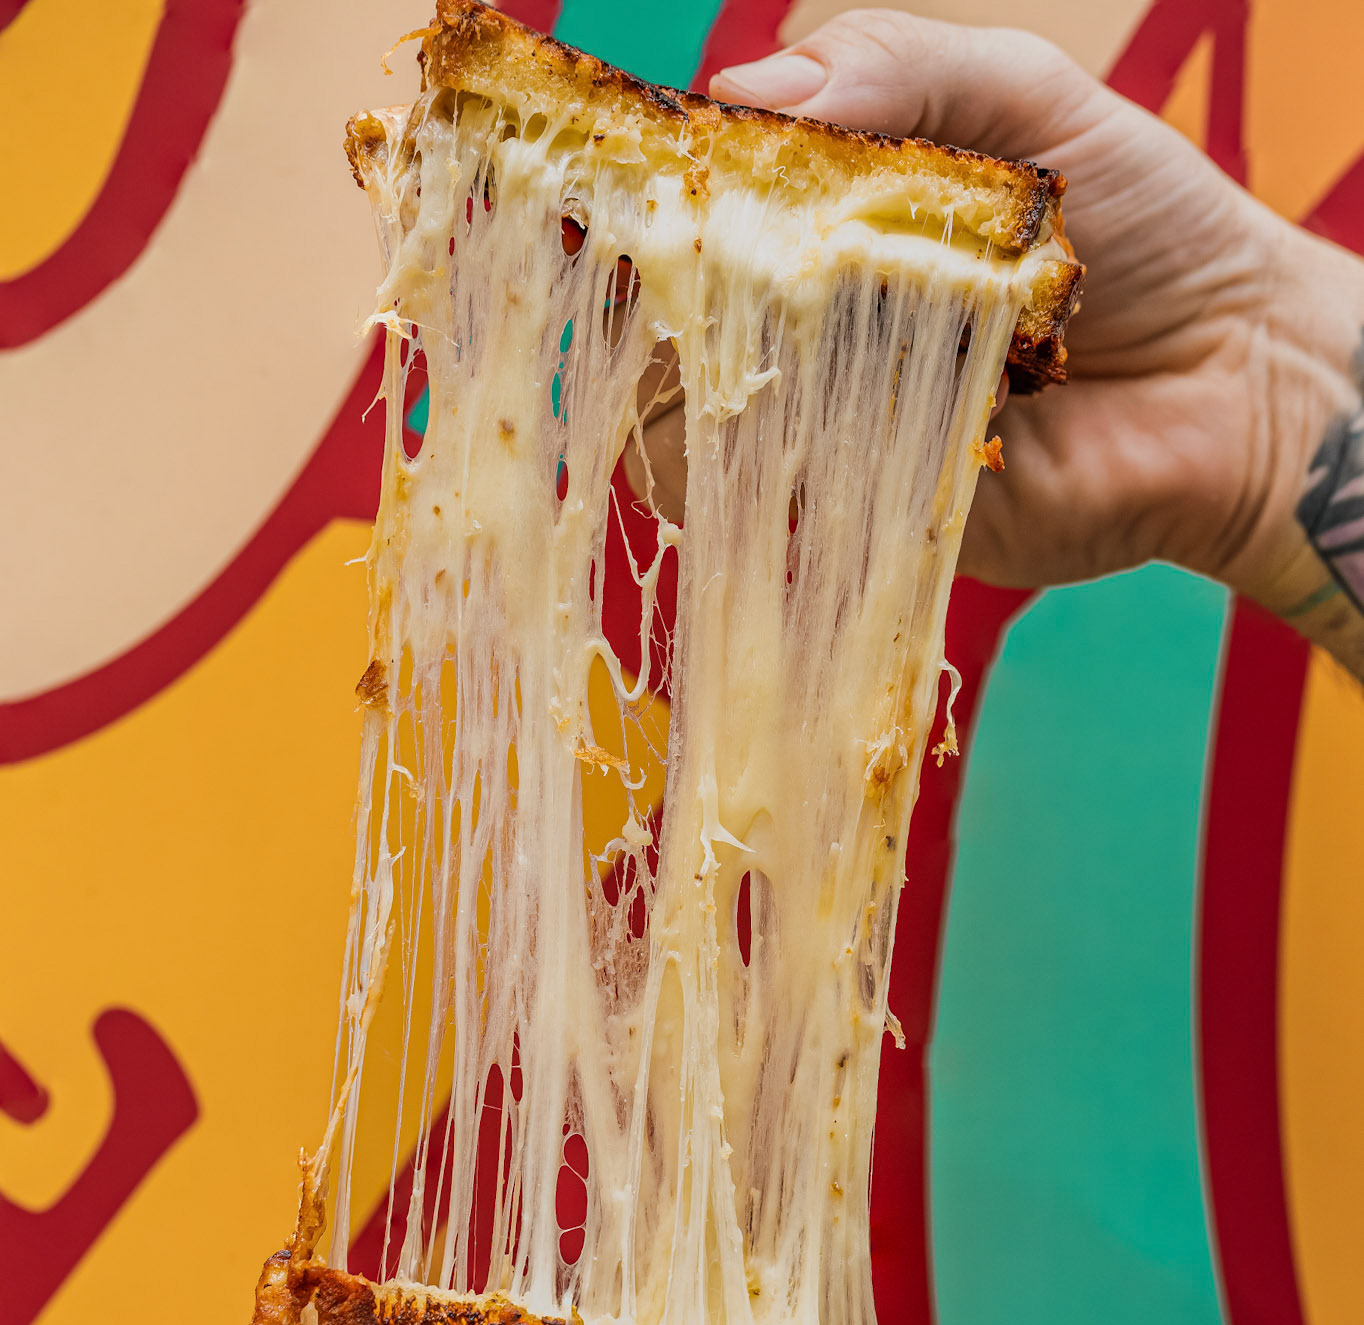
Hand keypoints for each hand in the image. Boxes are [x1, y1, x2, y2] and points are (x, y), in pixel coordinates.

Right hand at [711, 9, 1363, 640]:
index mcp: (842, 224)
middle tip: (672, 263)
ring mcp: (837, 427)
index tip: (613, 183)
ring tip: (731, 337)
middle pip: (675, 321)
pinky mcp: (867, 515)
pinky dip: (743, 467)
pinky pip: (766, 505)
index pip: (704, 214)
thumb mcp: (1029, 101)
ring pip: (693, 420)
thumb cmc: (1151, 226)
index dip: (646, 200)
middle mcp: (823, 328)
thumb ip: (899, 70)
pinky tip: (765, 417)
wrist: (1239, 375)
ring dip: (687, 378)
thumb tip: (748, 89)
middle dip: (655, 292)